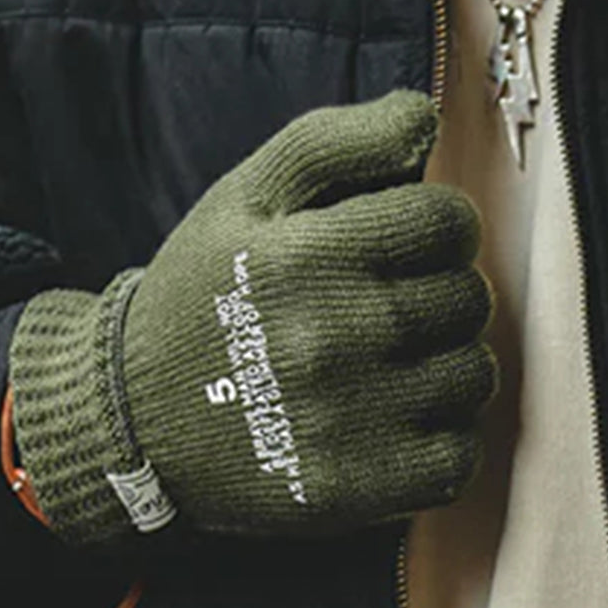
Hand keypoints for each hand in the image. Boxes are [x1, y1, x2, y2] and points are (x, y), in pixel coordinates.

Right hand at [9, 90, 494, 545]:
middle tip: (394, 310)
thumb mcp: (245, 199)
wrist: (134, 422)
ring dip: (449, 367)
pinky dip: (443, 443)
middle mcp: (336, 336)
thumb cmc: (202, 298)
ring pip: (473, 377)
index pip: (448, 223)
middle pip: (467, 299)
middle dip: (443, 295)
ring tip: (394, 367)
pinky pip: (459, 458)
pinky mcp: (363, 488)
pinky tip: (397, 425)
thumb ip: (336, 142)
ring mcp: (354, 419)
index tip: (410, 246)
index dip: (441, 229)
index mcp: (309, 256)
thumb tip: (425, 119)